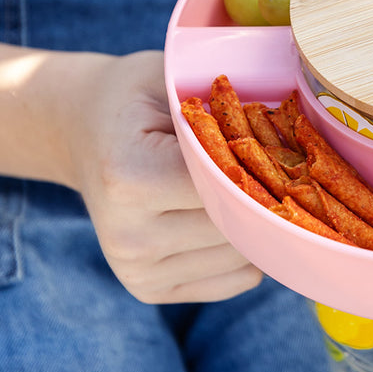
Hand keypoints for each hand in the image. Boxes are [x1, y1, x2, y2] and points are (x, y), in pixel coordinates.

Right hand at [68, 50, 263, 303]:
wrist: (82, 131)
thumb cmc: (136, 99)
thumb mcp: (172, 81)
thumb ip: (221, 109)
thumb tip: (290, 137)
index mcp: (130, 178)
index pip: (227, 184)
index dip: (264, 163)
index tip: (282, 144)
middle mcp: (128, 235)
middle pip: (237, 224)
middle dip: (267, 194)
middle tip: (280, 163)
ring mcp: (136, 271)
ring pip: (243, 255)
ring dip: (260, 222)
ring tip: (249, 185)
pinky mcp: (148, 290)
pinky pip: (236, 278)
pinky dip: (249, 248)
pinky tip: (235, 214)